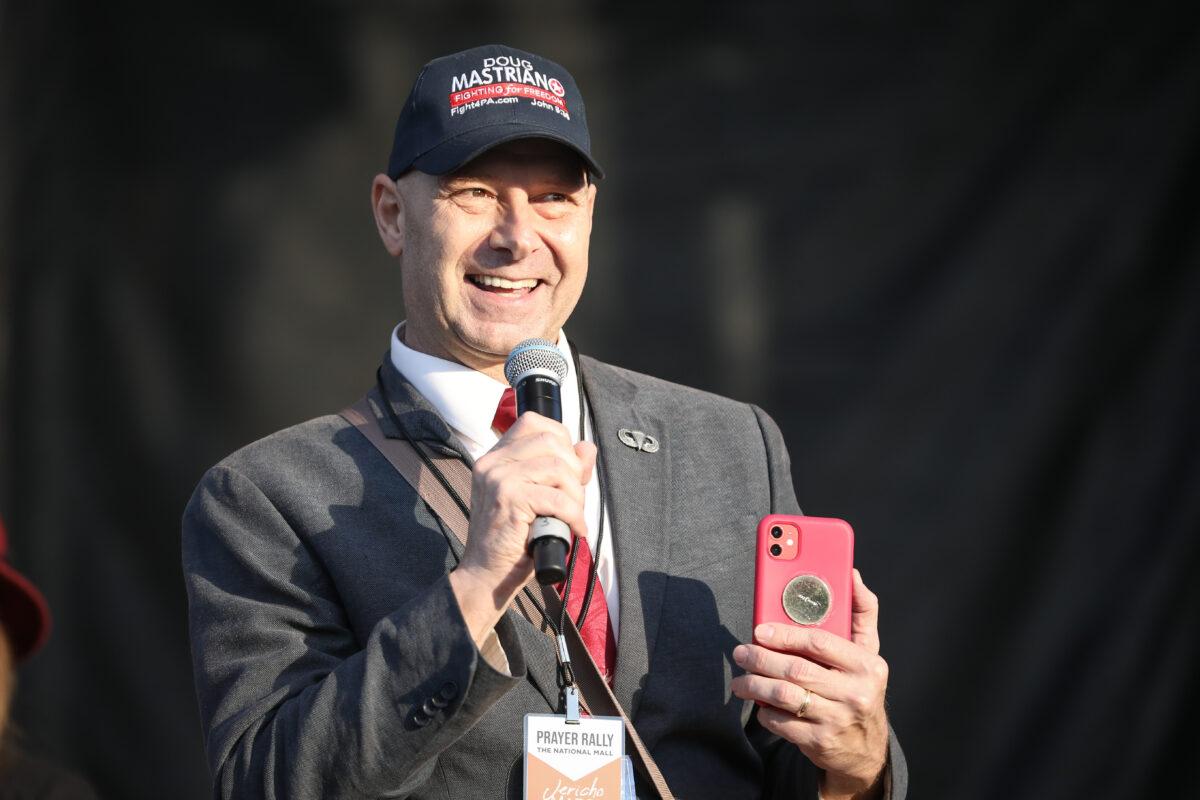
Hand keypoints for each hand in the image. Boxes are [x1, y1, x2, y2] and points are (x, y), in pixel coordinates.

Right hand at [450, 412, 595, 643]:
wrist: (486, 576)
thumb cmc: (512, 540)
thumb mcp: (538, 498)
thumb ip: (562, 471)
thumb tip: (587, 448)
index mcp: (495, 457)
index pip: (533, 421)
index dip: (561, 438)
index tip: (570, 466)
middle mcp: (492, 462)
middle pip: (551, 441)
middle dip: (574, 470)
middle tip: (574, 499)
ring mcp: (498, 479)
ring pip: (558, 467)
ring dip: (576, 495)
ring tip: (572, 516)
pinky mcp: (508, 500)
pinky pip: (557, 498)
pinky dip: (574, 515)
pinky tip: (574, 530)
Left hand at [731, 569, 889, 798]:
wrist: (866, 749)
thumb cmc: (860, 687)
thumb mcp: (868, 651)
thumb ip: (861, 611)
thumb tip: (852, 574)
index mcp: (867, 665)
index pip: (820, 643)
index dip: (785, 634)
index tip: (760, 630)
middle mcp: (856, 693)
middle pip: (796, 670)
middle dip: (761, 659)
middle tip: (740, 653)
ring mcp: (837, 719)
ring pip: (785, 696)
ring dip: (755, 685)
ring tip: (740, 679)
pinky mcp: (820, 742)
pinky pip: (781, 722)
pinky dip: (764, 711)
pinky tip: (760, 703)